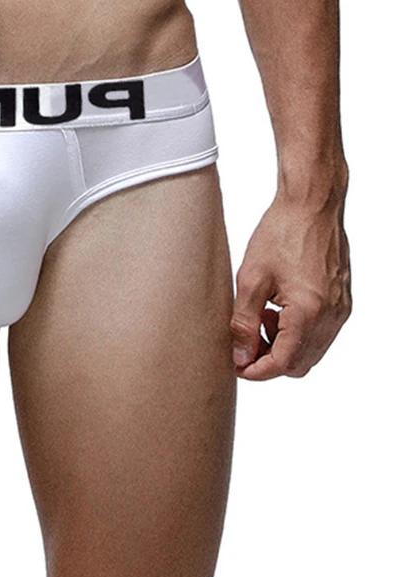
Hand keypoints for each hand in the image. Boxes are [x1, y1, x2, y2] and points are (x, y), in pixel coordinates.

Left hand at [230, 187, 351, 379]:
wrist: (311, 205)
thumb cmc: (281, 233)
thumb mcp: (250, 278)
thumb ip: (243, 321)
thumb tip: (239, 356)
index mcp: (309, 312)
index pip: (283, 363)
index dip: (257, 371)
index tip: (235, 366)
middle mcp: (331, 316)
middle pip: (300, 363)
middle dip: (268, 360)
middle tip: (242, 344)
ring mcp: (341, 308)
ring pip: (310, 349)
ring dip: (281, 345)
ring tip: (256, 319)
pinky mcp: (341, 299)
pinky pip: (319, 331)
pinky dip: (295, 331)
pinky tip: (274, 309)